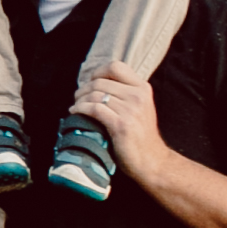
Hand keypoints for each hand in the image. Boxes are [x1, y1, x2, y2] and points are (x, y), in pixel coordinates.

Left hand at [68, 60, 163, 181]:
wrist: (152, 161)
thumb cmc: (140, 136)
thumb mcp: (138, 108)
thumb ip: (124, 94)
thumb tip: (94, 84)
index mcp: (143, 88)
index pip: (115, 66)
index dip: (97, 73)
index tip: (89, 84)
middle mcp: (138, 96)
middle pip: (100, 81)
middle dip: (83, 89)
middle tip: (77, 98)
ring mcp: (131, 110)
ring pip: (95, 94)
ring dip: (79, 100)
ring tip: (75, 106)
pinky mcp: (121, 125)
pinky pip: (94, 109)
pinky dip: (80, 109)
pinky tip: (74, 112)